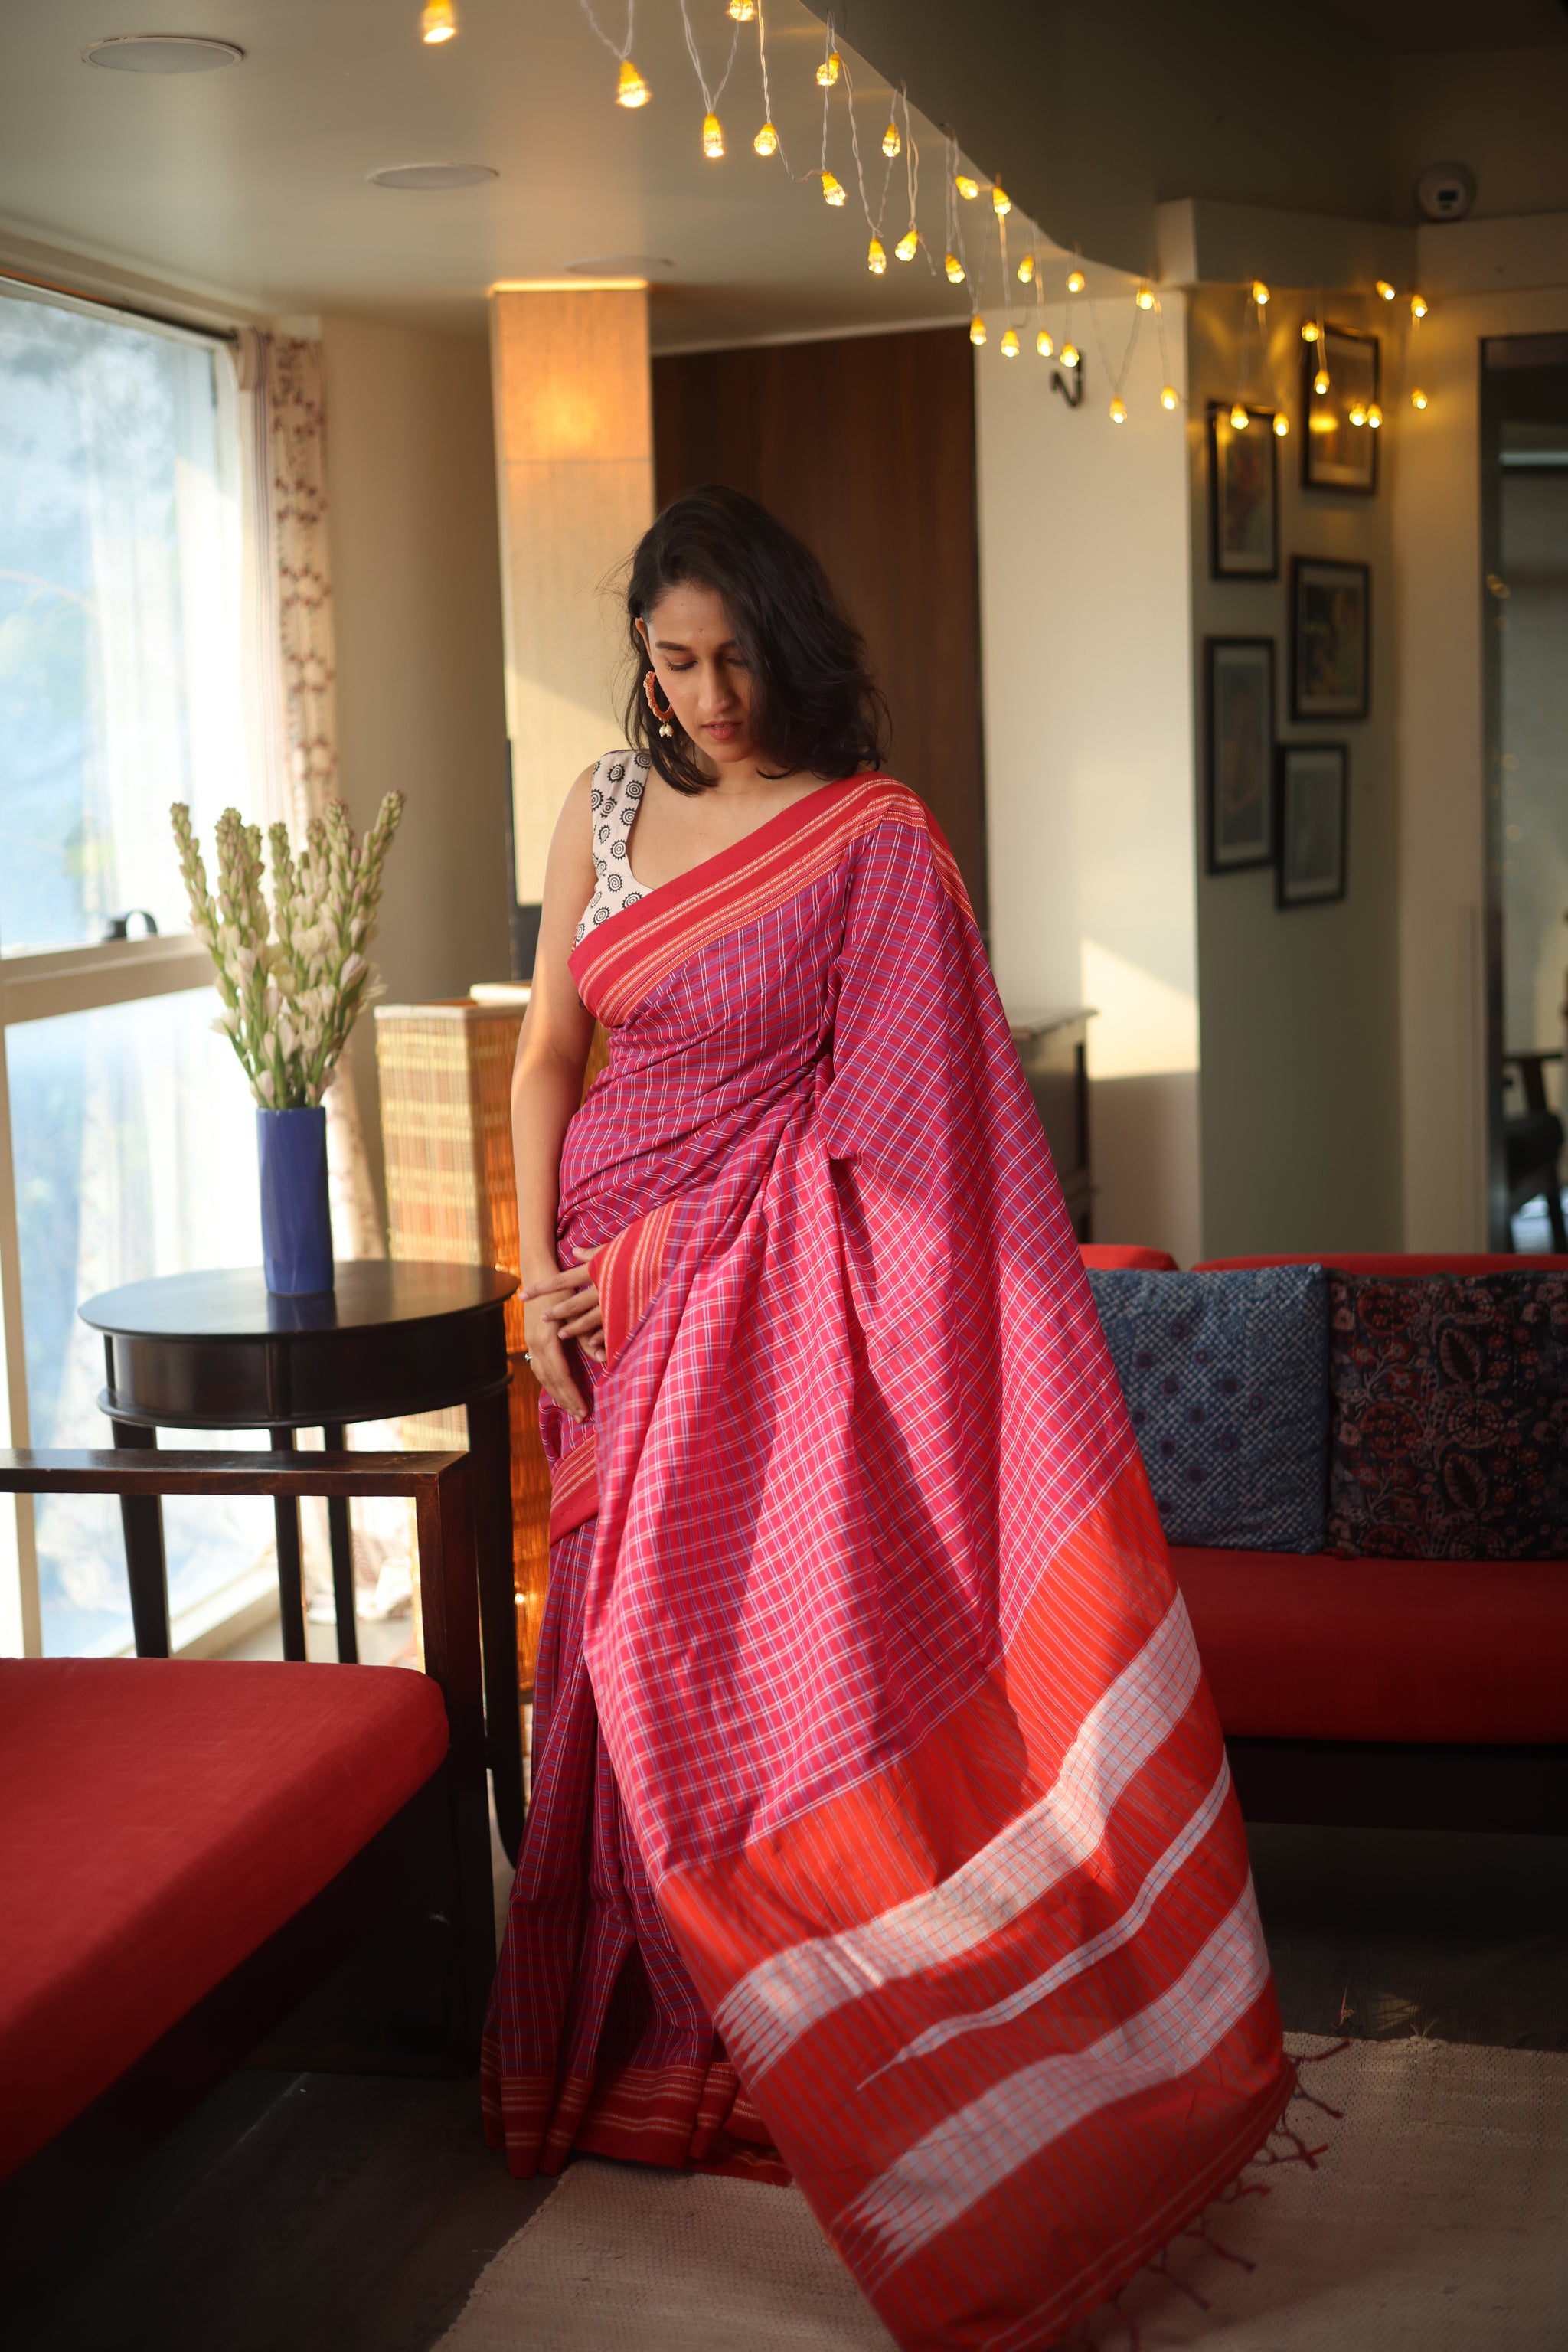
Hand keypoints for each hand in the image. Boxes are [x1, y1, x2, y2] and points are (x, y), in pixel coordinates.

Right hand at [523, 1248, 604, 1422]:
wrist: (538, 1274)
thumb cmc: (562, 1289)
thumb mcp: (577, 1310)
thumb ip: (587, 1337)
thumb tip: (603, 1360)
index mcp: (546, 1339)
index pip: (561, 1375)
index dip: (572, 1395)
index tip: (584, 1410)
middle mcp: (535, 1344)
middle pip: (551, 1380)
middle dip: (566, 1400)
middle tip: (581, 1417)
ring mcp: (530, 1343)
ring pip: (543, 1376)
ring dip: (557, 1394)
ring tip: (571, 1408)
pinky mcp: (531, 1340)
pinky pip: (540, 1367)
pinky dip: (550, 1382)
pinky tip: (559, 1389)